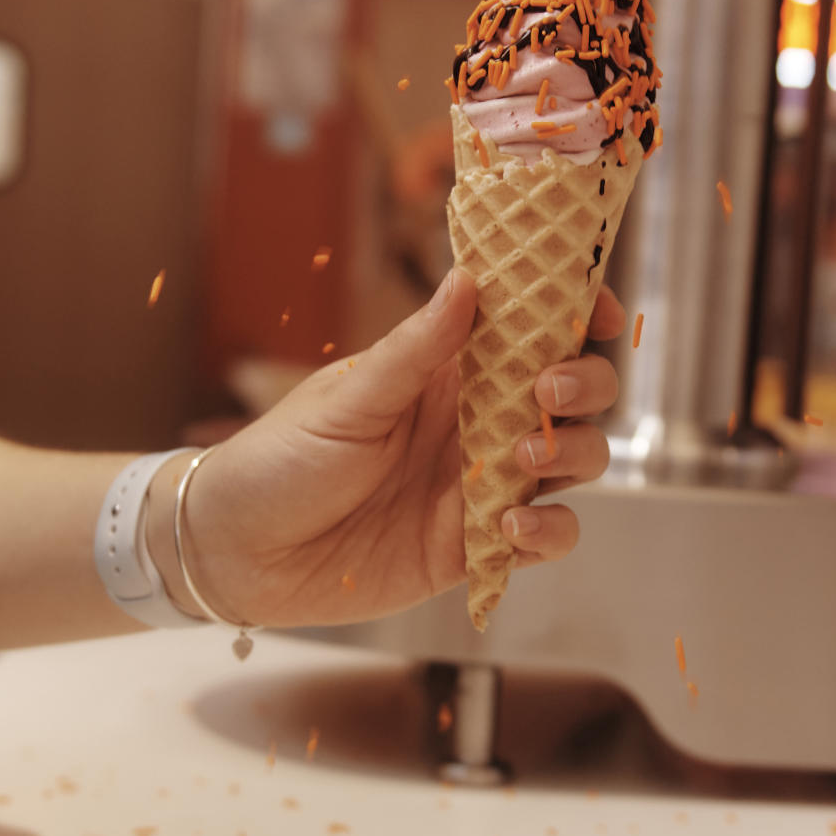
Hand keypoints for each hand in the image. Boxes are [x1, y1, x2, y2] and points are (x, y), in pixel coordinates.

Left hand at [175, 270, 625, 627]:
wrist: (236, 555)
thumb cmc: (279, 460)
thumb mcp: (345, 400)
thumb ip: (415, 350)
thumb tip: (468, 280)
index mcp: (445, 368)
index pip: (530, 326)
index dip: (576, 310)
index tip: (600, 307)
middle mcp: (476, 420)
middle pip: (571, 391)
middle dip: (584, 385)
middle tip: (548, 393)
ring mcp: (480, 483)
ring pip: (573, 458)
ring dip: (572, 452)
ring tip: (525, 461)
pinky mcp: (473, 545)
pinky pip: (545, 537)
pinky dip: (549, 532)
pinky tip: (511, 528)